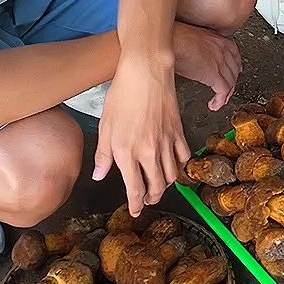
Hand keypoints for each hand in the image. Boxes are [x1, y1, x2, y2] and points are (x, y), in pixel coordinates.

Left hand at [93, 55, 190, 213]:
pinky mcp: (178, 131)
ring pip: (172, 175)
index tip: (135, 211)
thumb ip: (103, 155)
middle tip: (147, 201)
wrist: (146, 72)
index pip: (135, 189)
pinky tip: (174, 164)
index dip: (135, 204)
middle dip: (152, 199)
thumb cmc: (122, 95)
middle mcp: (149, 152)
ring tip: (159, 185)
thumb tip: (100, 176)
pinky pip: (184, 156)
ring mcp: (167, 142)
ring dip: (166, 185)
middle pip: (157, 187)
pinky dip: (181, 165)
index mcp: (127, 153)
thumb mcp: (105, 126)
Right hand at [172, 22, 240, 110]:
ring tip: (220, 101)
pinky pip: (223, 92)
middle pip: (234, 70)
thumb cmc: (174, 37)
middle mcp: (223, 51)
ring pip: (230, 82)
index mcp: (218, 40)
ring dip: (226, 94)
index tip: (234, 71)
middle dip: (231, 82)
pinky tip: (214, 105)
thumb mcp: (191, 38)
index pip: (234, 54)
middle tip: (227, 89)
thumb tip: (191, 55)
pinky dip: (220, 101)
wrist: (173, 41)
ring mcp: (221, 64)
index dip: (234, 65)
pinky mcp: (214, 76)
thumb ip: (197, 47)